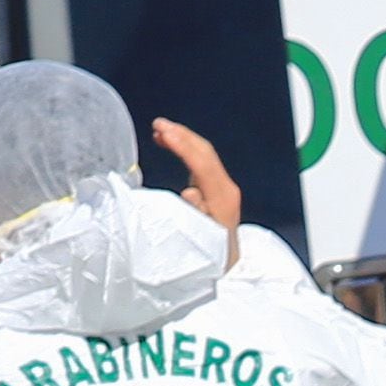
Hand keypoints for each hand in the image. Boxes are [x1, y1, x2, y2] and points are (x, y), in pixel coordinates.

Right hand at [151, 118, 240, 268]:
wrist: (227, 262)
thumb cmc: (210, 252)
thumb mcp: (201, 238)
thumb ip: (196, 213)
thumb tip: (191, 191)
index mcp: (222, 197)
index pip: (202, 163)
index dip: (182, 145)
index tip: (162, 132)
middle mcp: (226, 187)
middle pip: (205, 152)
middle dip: (181, 134)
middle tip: (158, 123)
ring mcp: (223, 186)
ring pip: (204, 153)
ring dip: (182, 138)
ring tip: (160, 129)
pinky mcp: (217, 187)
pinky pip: (201, 161)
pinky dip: (185, 149)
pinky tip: (170, 143)